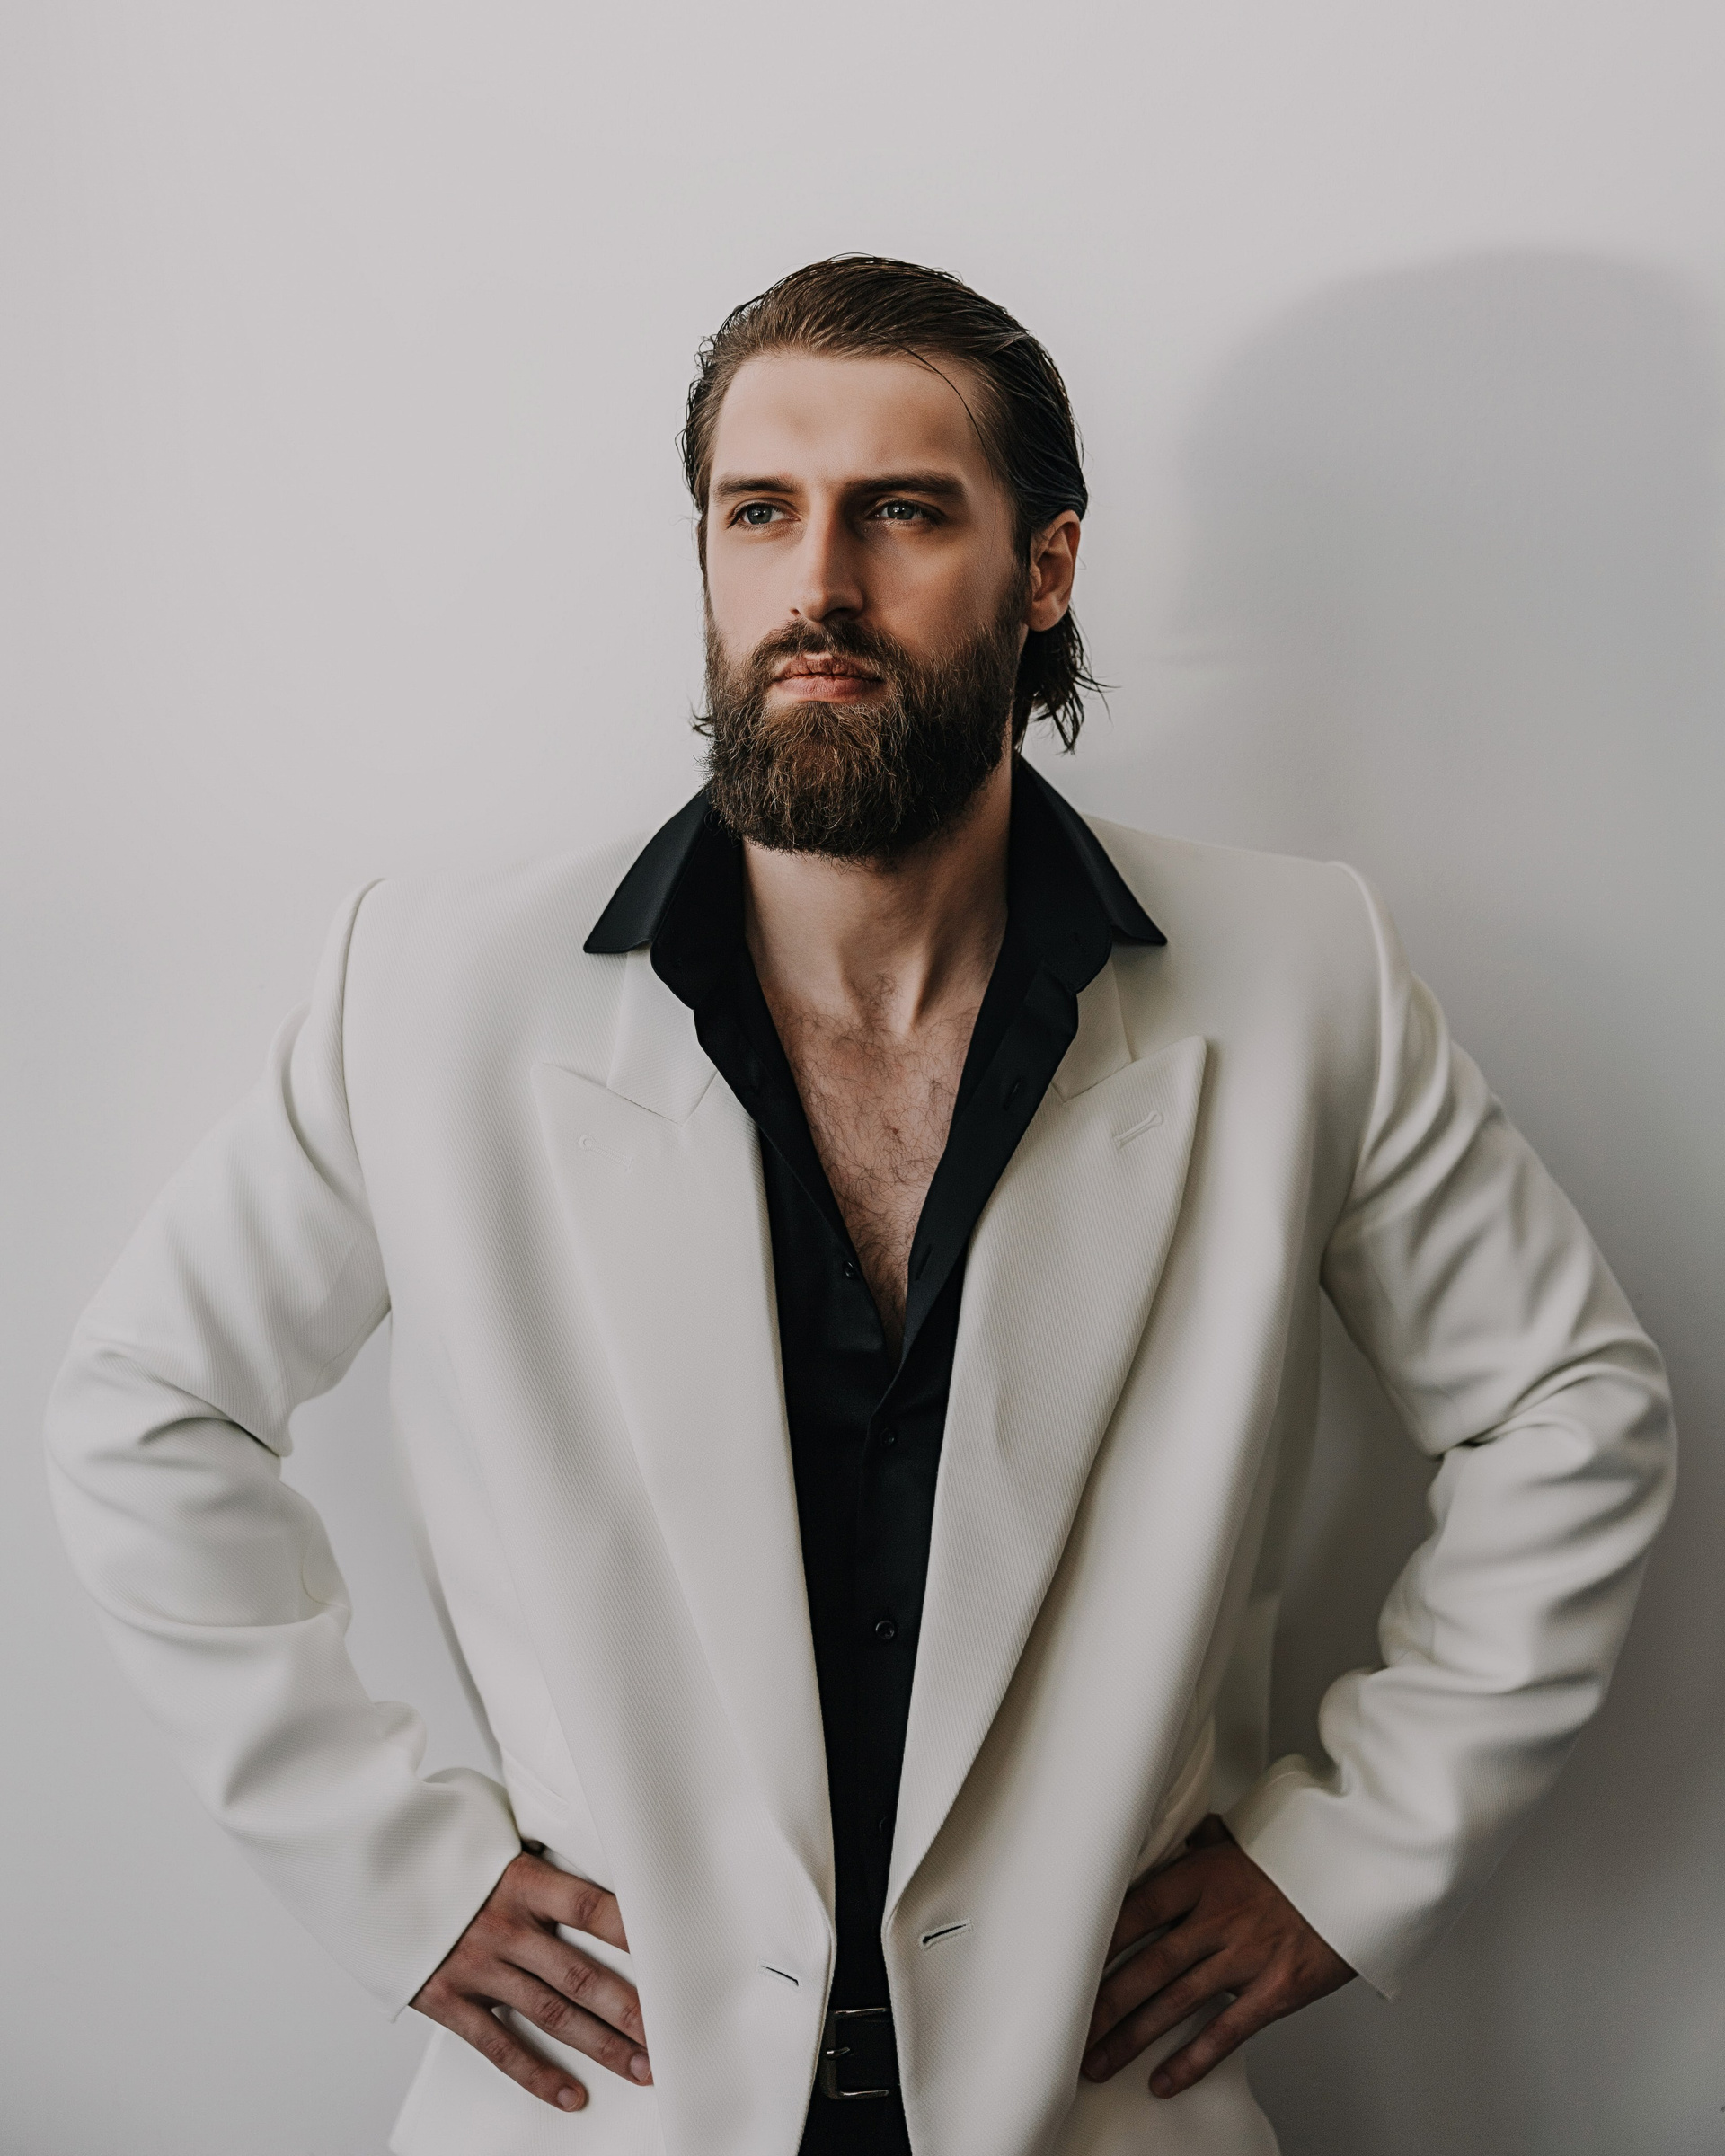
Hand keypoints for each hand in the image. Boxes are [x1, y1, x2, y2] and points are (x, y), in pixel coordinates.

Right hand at [411, 1847, 650, 2112]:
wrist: (366, 1860)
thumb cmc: (437, 1842)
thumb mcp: (492, 1829)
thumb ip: (538, 1846)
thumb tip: (583, 1840)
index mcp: (521, 1880)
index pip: (591, 1907)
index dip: (634, 1933)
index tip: (673, 1953)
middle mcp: (504, 1927)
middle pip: (580, 1975)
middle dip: (631, 2009)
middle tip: (670, 2034)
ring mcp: (476, 1966)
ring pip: (551, 2014)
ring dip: (601, 2045)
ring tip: (641, 2066)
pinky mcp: (446, 1998)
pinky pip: (498, 2045)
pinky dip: (536, 2074)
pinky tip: (571, 2094)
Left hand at [1082, 1815, 1352, 2098]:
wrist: (1364, 1871)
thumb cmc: (1302, 1854)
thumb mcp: (1246, 1836)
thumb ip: (1203, 1841)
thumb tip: (1174, 1835)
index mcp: (1204, 1875)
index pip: (1137, 1910)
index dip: (1099, 1941)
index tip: (1066, 1963)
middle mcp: (1219, 1918)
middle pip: (1147, 1966)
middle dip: (1103, 2003)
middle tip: (1070, 2029)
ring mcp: (1247, 1957)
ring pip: (1176, 2003)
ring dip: (1132, 2037)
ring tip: (1098, 2061)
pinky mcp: (1276, 1991)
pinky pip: (1226, 2032)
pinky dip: (1191, 2060)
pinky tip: (1162, 2080)